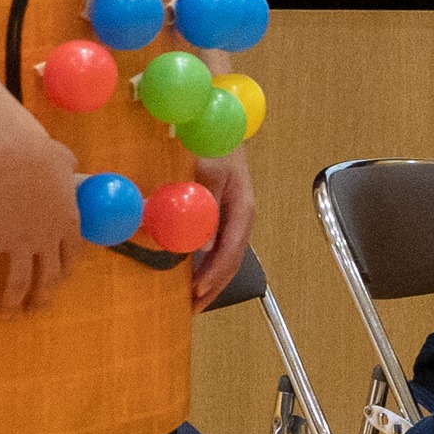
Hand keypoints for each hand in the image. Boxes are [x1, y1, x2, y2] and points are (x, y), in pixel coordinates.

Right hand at [0, 116, 81, 314]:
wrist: (14, 152)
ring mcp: (21, 241)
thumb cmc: (40, 151)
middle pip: (49, 278)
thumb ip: (69, 171)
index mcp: (68, 222)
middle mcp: (48, 239)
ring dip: (12, 303)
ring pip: (19, 282)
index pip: (70, 257)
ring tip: (6, 316)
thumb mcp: (64, 161)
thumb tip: (68, 166)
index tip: (58, 280)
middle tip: (35, 311)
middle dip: (42, 298)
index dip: (64, 272)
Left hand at [188, 152, 256, 310]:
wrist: (220, 125)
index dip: (214, 275)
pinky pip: (215, 247)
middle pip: (229, 262)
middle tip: (192, 308)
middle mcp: (240, 219)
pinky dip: (203, 264)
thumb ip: (203, 200)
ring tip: (191, 299)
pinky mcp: (220, 215)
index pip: (230, 253)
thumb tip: (200, 241)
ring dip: (208, 279)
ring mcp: (231, 218)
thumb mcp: (209, 168)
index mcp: (243, 211)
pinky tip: (190, 272)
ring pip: (222, 258)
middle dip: (212, 287)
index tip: (196, 292)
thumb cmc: (217, 143)